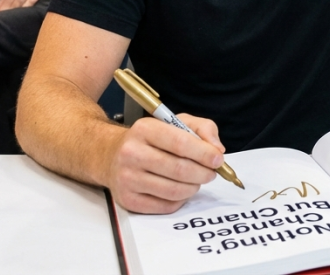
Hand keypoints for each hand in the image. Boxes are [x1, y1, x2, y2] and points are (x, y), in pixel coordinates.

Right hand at [107, 114, 224, 213]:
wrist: (111, 156)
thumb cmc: (149, 140)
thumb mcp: (174, 122)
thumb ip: (201, 128)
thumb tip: (217, 149)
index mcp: (144, 129)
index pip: (180, 143)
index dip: (204, 153)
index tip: (218, 159)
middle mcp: (132, 153)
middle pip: (179, 169)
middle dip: (203, 173)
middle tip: (211, 173)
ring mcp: (128, 178)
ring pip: (174, 190)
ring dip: (193, 187)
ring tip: (196, 180)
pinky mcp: (128, 200)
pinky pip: (165, 206)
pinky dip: (180, 200)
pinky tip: (180, 189)